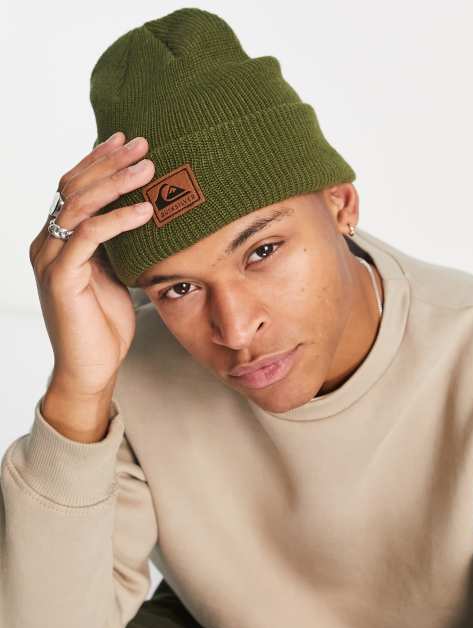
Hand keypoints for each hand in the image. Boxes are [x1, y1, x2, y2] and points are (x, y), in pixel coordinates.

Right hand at [29, 132, 154, 396]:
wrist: (92, 367)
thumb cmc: (105, 322)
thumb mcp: (114, 272)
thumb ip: (115, 242)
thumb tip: (141, 209)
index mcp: (59, 239)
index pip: (75, 187)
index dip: (99, 160)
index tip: (128, 140)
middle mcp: (48, 243)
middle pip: (74, 187)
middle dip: (110, 162)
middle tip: (144, 145)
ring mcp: (51, 260)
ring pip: (79, 205)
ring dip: (115, 182)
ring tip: (149, 168)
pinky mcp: (61, 279)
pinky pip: (88, 238)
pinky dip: (117, 220)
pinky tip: (145, 210)